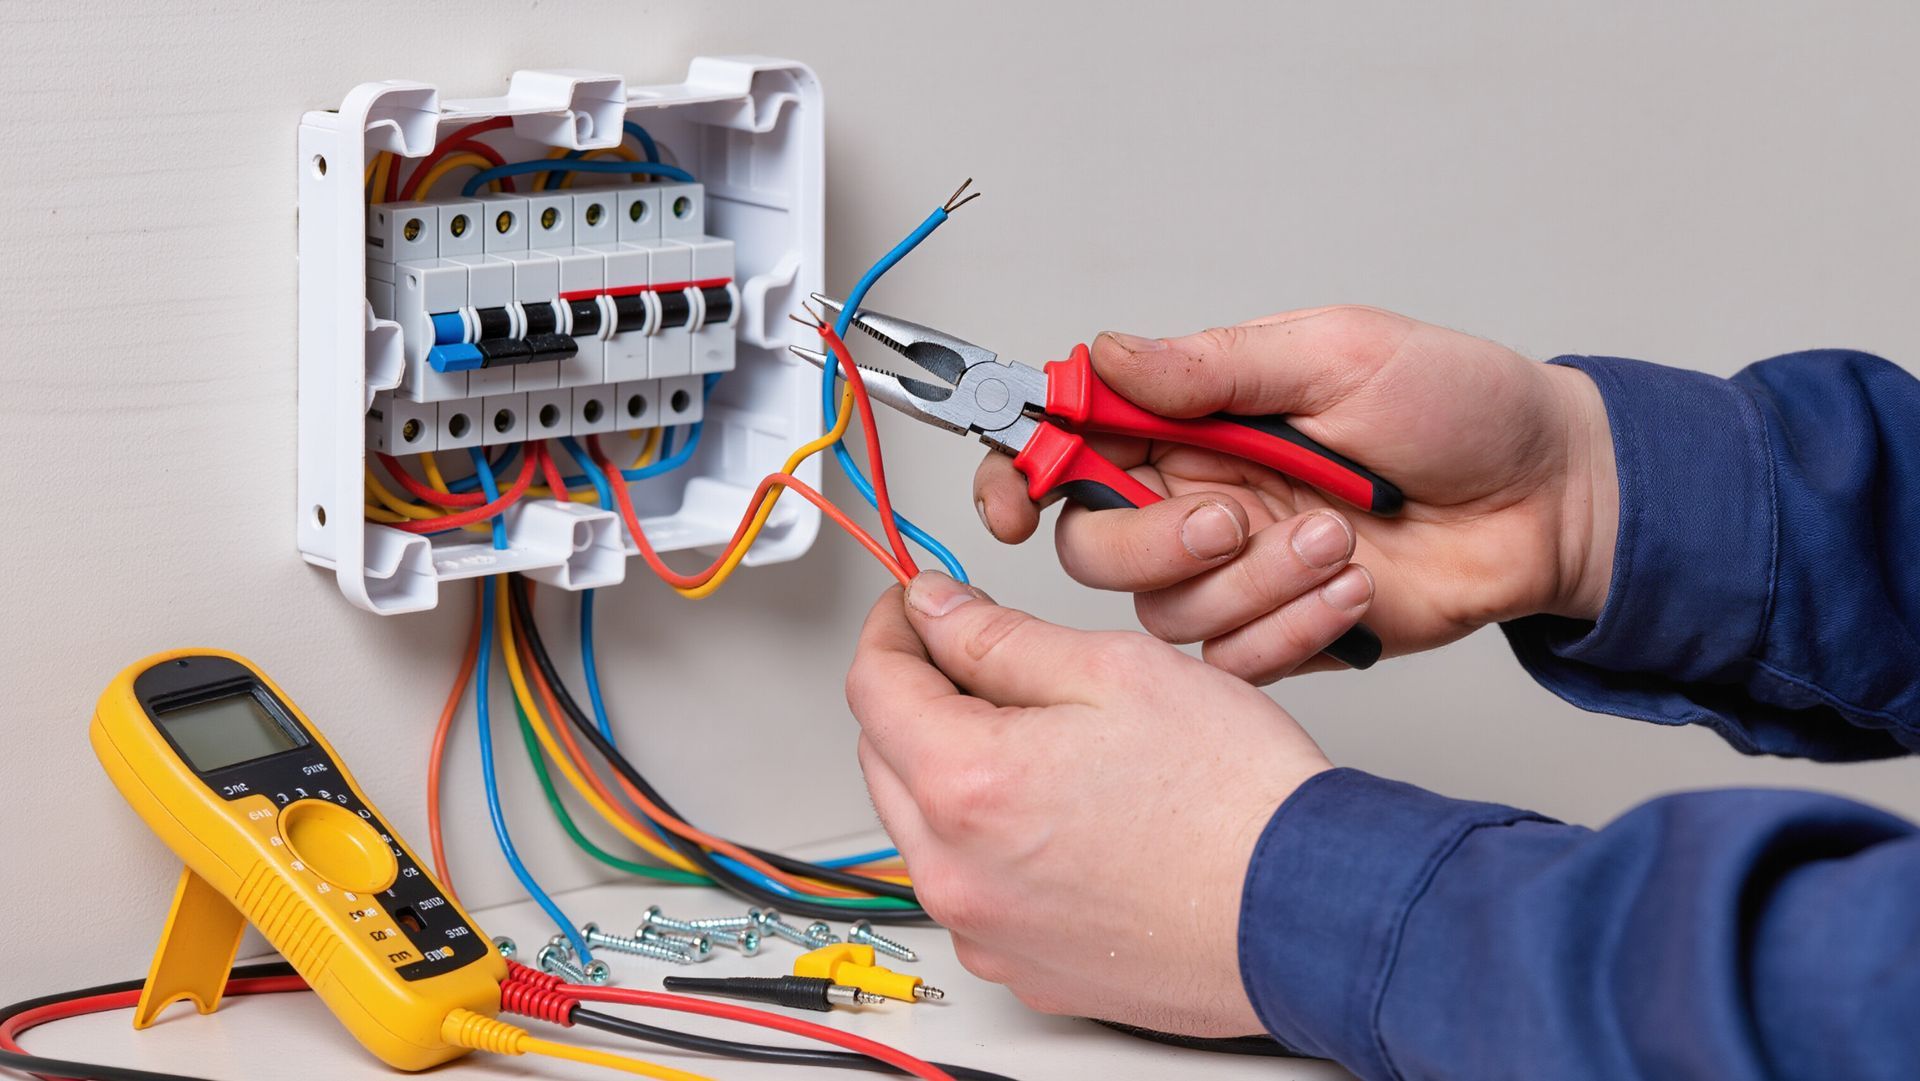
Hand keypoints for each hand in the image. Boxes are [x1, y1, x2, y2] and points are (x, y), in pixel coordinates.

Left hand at [845, 572, 1330, 1034]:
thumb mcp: (1114, 670)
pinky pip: (973, 888)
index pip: (873, 684)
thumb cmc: (1235, 800)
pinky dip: (990, 841)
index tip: (918, 606)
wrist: (1308, 912)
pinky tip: (1062, 813)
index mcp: (967, 786)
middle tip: (980, 658)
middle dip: (918, 695)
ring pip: (925, 827)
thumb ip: (1000, 637)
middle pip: (884, 757)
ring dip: (952, 770)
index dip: (894, 627)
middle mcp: (957, 873)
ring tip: (1041, 739)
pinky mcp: (1025, 969)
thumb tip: (937, 612)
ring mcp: (988, 931)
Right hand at [974, 306, 1617, 681]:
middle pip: (1094, 546)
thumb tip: (1104, 354)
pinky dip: (1291, 628)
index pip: (1068, 445)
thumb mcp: (1336, 356)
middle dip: (1152, 540)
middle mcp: (1199, 499)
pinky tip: (1354, 584)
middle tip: (1231, 515)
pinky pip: (1233, 663)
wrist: (1551, 500)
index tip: (1016, 495)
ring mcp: (1238, 575)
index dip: (1022, 469)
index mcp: (1195, 423)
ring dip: (1251, 581)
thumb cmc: (1460, 408)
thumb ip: (1211, 368)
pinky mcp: (1282, 638)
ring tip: (1338, 538)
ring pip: (1164, 613)